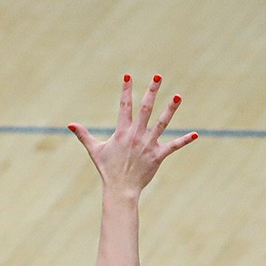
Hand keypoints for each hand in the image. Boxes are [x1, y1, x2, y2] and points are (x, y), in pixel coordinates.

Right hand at [68, 74, 196, 195]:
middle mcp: (136, 135)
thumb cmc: (107, 169)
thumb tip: (70, 124)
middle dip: (152, 91)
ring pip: (162, 123)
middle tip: (158, 76)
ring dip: (170, 109)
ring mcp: (148, 145)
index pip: (124, 106)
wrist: (120, 189)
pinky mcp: (158, 156)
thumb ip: (84, 135)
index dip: (126, 90)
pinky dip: (184, 141)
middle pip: (145, 108)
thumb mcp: (95, 150)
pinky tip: (195, 134)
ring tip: (178, 96)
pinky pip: (173, 146)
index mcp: (122, 132)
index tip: (128, 76)